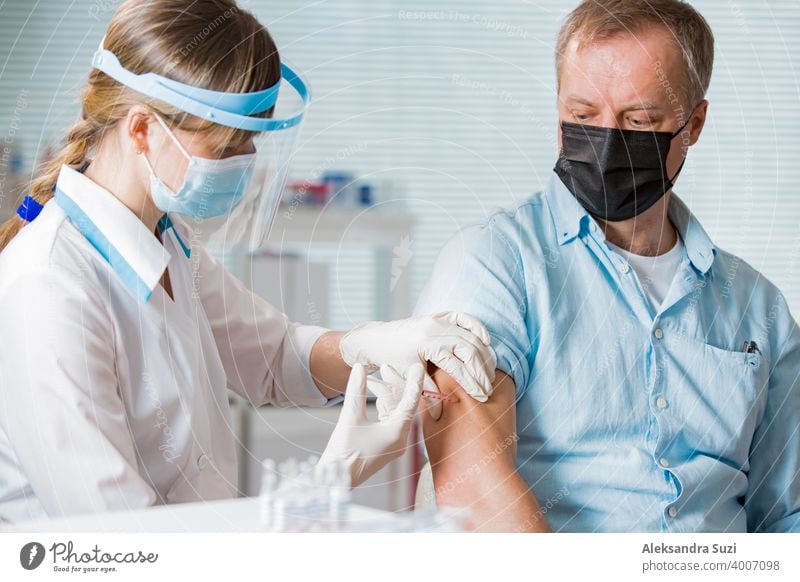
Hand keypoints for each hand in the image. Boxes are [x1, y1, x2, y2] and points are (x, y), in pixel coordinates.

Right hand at [320, 363, 421, 486]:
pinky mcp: (386, 446)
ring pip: (395, 412)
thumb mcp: (350, 415)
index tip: (417, 366)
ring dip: (386, 395)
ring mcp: (394, 443)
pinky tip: (375, 394)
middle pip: (403, 405)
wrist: (336, 479)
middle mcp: (401, 439)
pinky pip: (389, 420)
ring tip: (377, 377)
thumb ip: (356, 389)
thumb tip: (359, 367)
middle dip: (395, 385)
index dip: (413, 381)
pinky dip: (383, 407)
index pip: (411, 401)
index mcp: (398, 432)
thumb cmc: (344, 451)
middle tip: (388, 367)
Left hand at [339, 312, 496, 402]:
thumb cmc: (390, 359)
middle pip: (470, 350)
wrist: (375, 339)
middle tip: (488, 388)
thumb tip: (441, 416)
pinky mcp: (438, 316)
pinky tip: (486, 341)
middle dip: (482, 371)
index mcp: (428, 344)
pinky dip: (477, 327)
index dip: (472, 383)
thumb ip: (426, 393)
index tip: (482, 396)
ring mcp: (438, 320)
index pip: (458, 366)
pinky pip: (463, 317)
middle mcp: (435, 329)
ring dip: (484, 354)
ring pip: (471, 335)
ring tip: (490, 372)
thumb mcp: (408, 376)